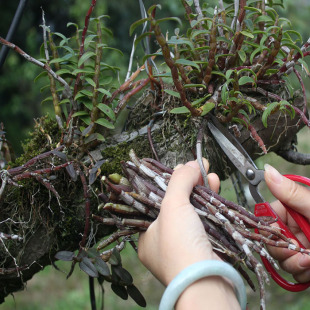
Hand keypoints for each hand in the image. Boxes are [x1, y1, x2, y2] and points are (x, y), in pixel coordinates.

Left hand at [138, 159, 239, 309]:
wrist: (206, 281)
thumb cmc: (179, 246)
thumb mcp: (172, 207)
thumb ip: (178, 182)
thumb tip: (190, 165)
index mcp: (148, 235)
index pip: (157, 202)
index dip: (169, 184)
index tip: (181, 169)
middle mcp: (164, 241)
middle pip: (176, 204)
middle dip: (188, 184)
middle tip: (198, 168)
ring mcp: (185, 244)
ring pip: (193, 210)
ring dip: (202, 190)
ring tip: (209, 173)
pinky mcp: (203, 246)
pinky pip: (205, 219)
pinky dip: (210, 203)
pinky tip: (214, 187)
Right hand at [265, 164, 309, 282]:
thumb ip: (292, 194)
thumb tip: (268, 171)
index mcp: (296, 209)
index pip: (268, 217)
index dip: (271, 229)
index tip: (283, 237)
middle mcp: (295, 226)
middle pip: (272, 239)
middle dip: (284, 250)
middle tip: (301, 254)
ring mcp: (300, 244)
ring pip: (280, 257)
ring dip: (294, 264)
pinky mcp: (305, 261)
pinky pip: (292, 269)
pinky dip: (302, 272)